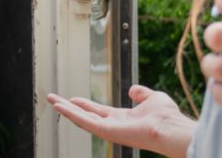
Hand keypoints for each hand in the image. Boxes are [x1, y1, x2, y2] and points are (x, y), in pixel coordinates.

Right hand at [47, 86, 195, 156]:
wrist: (169, 127)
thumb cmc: (166, 115)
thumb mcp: (152, 98)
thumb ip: (141, 93)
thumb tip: (132, 90)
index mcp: (123, 119)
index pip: (99, 111)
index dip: (85, 105)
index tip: (73, 99)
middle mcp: (113, 125)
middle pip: (86, 116)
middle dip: (70, 108)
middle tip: (54, 100)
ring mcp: (109, 130)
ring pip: (82, 120)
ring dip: (66, 110)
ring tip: (52, 101)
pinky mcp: (106, 131)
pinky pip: (85, 122)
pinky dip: (71, 114)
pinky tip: (61, 106)